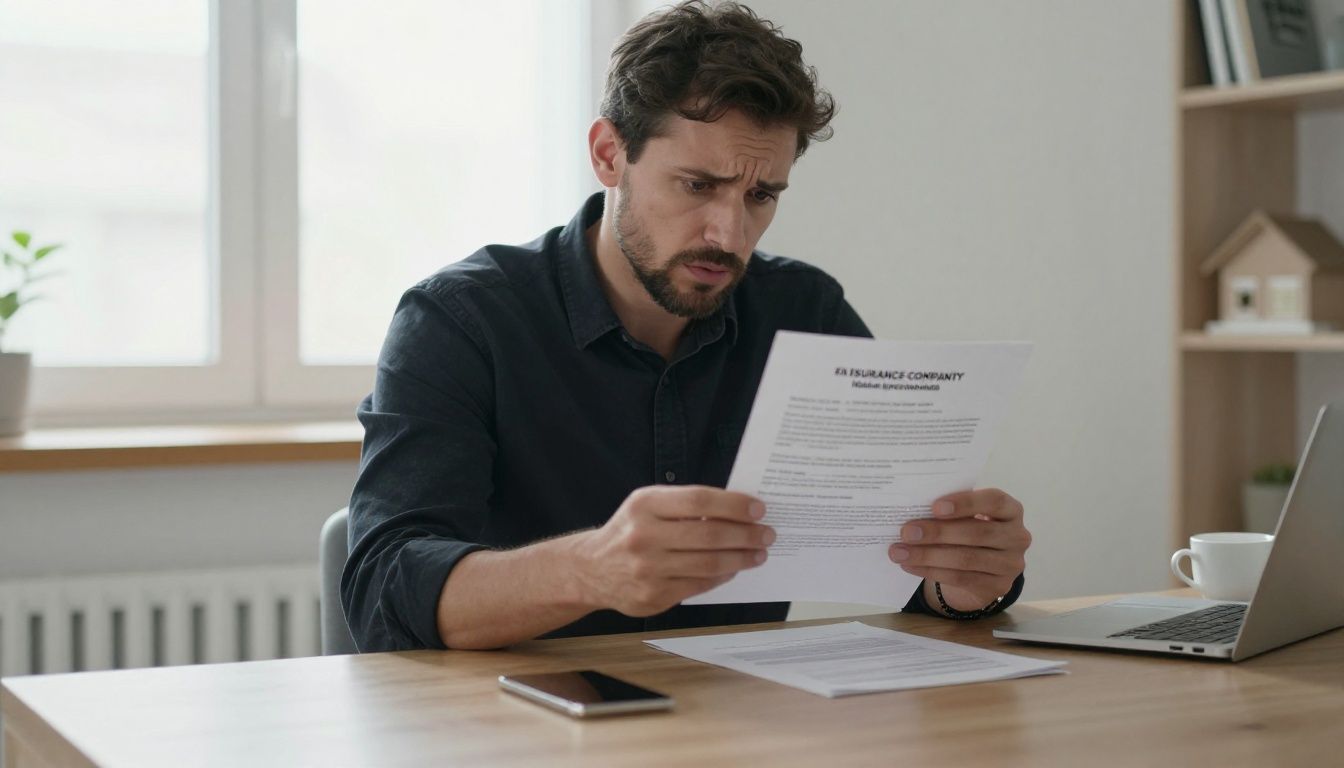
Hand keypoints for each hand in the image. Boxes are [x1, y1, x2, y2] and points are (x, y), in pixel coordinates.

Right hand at [572, 485, 774, 615]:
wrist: (591, 570)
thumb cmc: (630, 531)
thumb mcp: (647, 505)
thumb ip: (684, 506)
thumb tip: (738, 511)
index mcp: (644, 505)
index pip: (698, 500)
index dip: (733, 505)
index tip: (758, 508)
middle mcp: (644, 536)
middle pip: (709, 535)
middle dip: (746, 535)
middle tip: (767, 534)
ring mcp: (648, 570)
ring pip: (708, 564)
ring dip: (741, 558)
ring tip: (758, 553)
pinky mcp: (654, 596)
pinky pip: (699, 585)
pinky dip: (722, 576)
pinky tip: (734, 568)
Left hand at [889, 488, 1029, 613]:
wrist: (983, 567)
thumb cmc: (970, 529)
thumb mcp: (968, 516)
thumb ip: (950, 511)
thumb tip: (913, 514)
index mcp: (1011, 510)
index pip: (994, 501)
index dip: (965, 503)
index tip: (935, 506)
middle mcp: (1018, 536)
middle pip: (977, 533)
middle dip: (938, 532)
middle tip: (906, 532)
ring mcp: (1011, 565)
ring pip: (967, 559)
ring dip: (928, 555)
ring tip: (899, 551)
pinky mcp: (998, 587)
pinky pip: (960, 578)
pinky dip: (931, 571)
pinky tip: (909, 565)